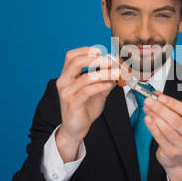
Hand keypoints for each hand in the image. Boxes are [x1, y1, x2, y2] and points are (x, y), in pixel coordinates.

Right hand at [55, 47, 117, 161]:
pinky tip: (109, 84)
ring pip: (85, 77)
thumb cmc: (83, 109)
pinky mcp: (73, 103)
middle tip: (110, 61)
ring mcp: (67, 93)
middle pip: (75, 62)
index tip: (100, 51)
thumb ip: (104, 80)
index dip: (85, 51)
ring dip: (104, 73)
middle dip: (95, 59)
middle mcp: (64, 82)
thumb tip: (118, 70)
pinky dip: (100, 85)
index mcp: (67, 76)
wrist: (75, 129)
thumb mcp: (96, 91)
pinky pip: (87, 91)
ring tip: (117, 73)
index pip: (71, 56)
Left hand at [143, 91, 181, 180]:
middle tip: (149, 101)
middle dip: (160, 109)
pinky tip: (147, 118)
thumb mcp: (180, 119)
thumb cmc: (180, 134)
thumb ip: (170, 107)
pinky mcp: (172, 153)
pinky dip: (152, 127)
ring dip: (155, 116)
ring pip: (167, 129)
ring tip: (147, 108)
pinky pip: (160, 138)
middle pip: (176, 120)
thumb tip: (156, 95)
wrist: (178, 157)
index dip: (173, 103)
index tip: (161, 97)